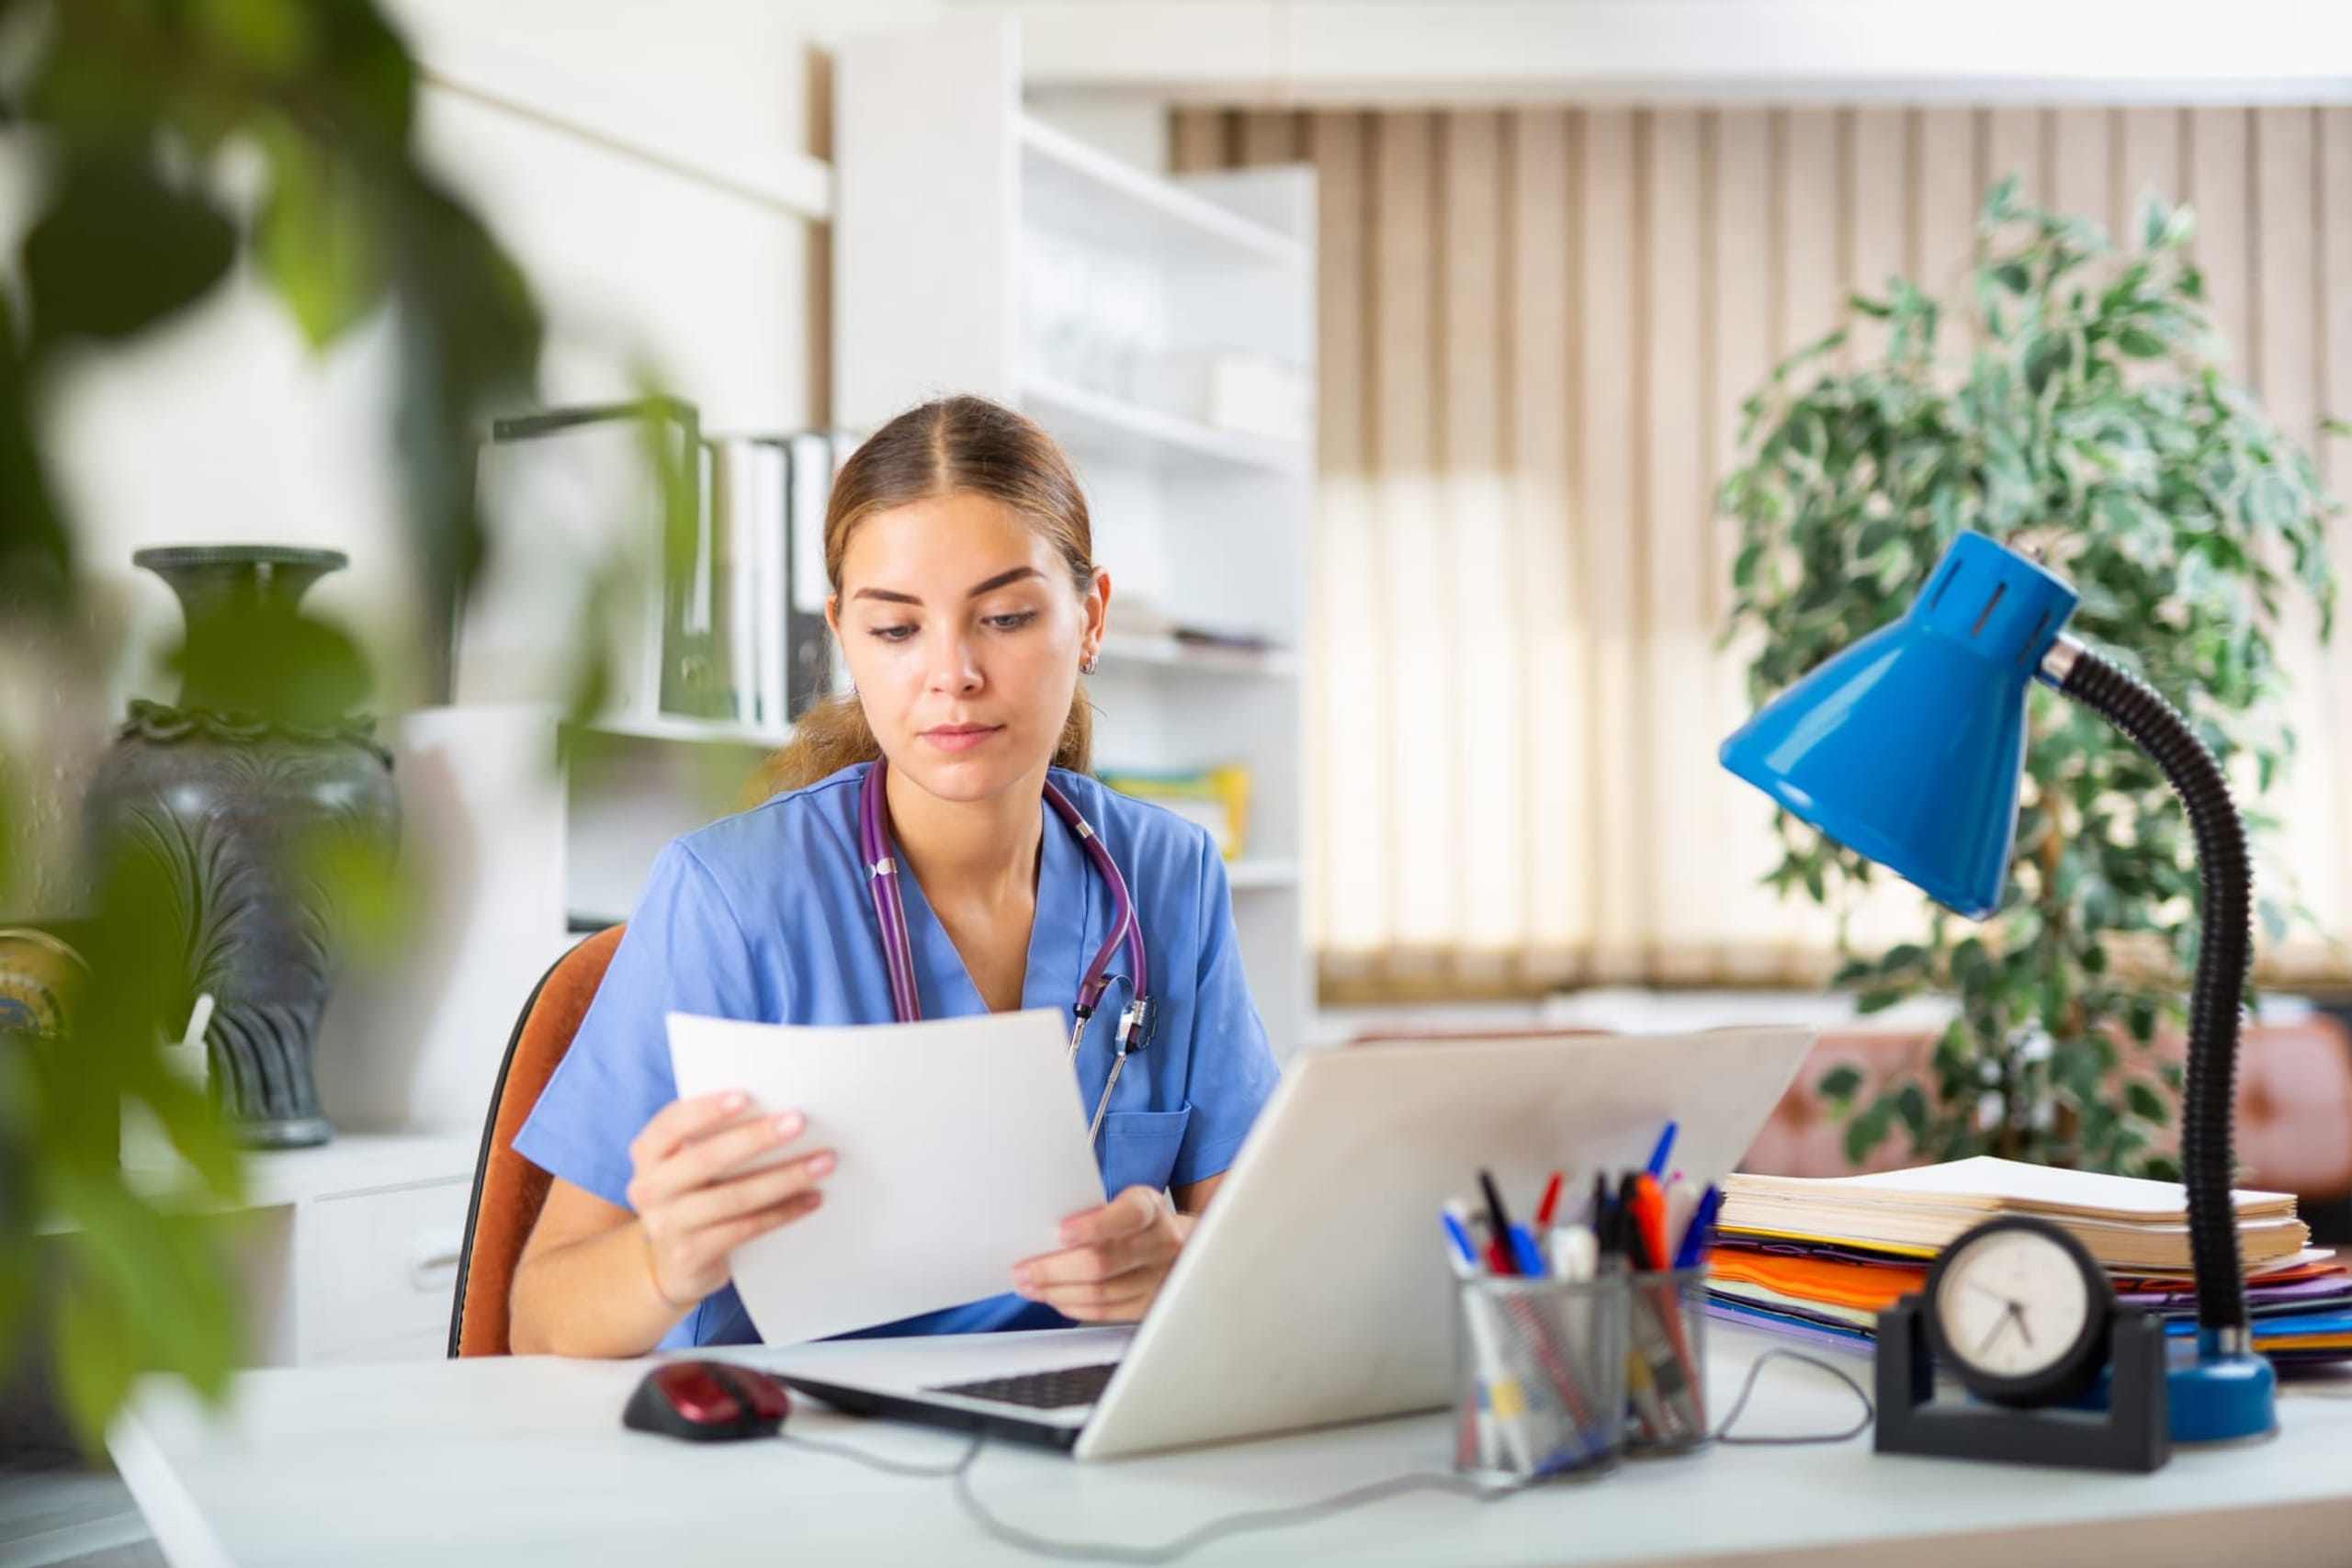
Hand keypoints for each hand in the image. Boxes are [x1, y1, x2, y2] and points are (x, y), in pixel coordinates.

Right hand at [625, 1091, 834, 1313]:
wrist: (671, 1263)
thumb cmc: (692, 1194)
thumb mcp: (685, 1164)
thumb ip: (711, 1136)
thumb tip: (777, 1107)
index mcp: (647, 1153)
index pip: (671, 1124)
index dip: (706, 1110)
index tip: (746, 1096)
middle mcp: (649, 1188)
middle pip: (706, 1159)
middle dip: (756, 1138)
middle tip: (799, 1122)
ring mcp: (668, 1225)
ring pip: (734, 1197)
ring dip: (784, 1177)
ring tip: (822, 1162)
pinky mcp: (692, 1255)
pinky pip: (746, 1228)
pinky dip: (784, 1212)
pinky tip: (812, 1198)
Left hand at [1011, 1186, 1192, 1322]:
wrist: (1179, 1244)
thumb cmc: (1139, 1221)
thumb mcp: (1124, 1201)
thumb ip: (1095, 1212)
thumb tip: (1042, 1230)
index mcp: (1151, 1209)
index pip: (1127, 1216)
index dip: (1093, 1226)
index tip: (1060, 1232)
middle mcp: (1160, 1245)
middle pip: (1103, 1262)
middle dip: (1054, 1269)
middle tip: (1023, 1270)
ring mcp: (1158, 1279)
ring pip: (1100, 1293)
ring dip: (1057, 1292)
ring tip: (1031, 1286)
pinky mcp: (1149, 1305)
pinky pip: (1105, 1312)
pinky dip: (1074, 1306)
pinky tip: (1057, 1298)